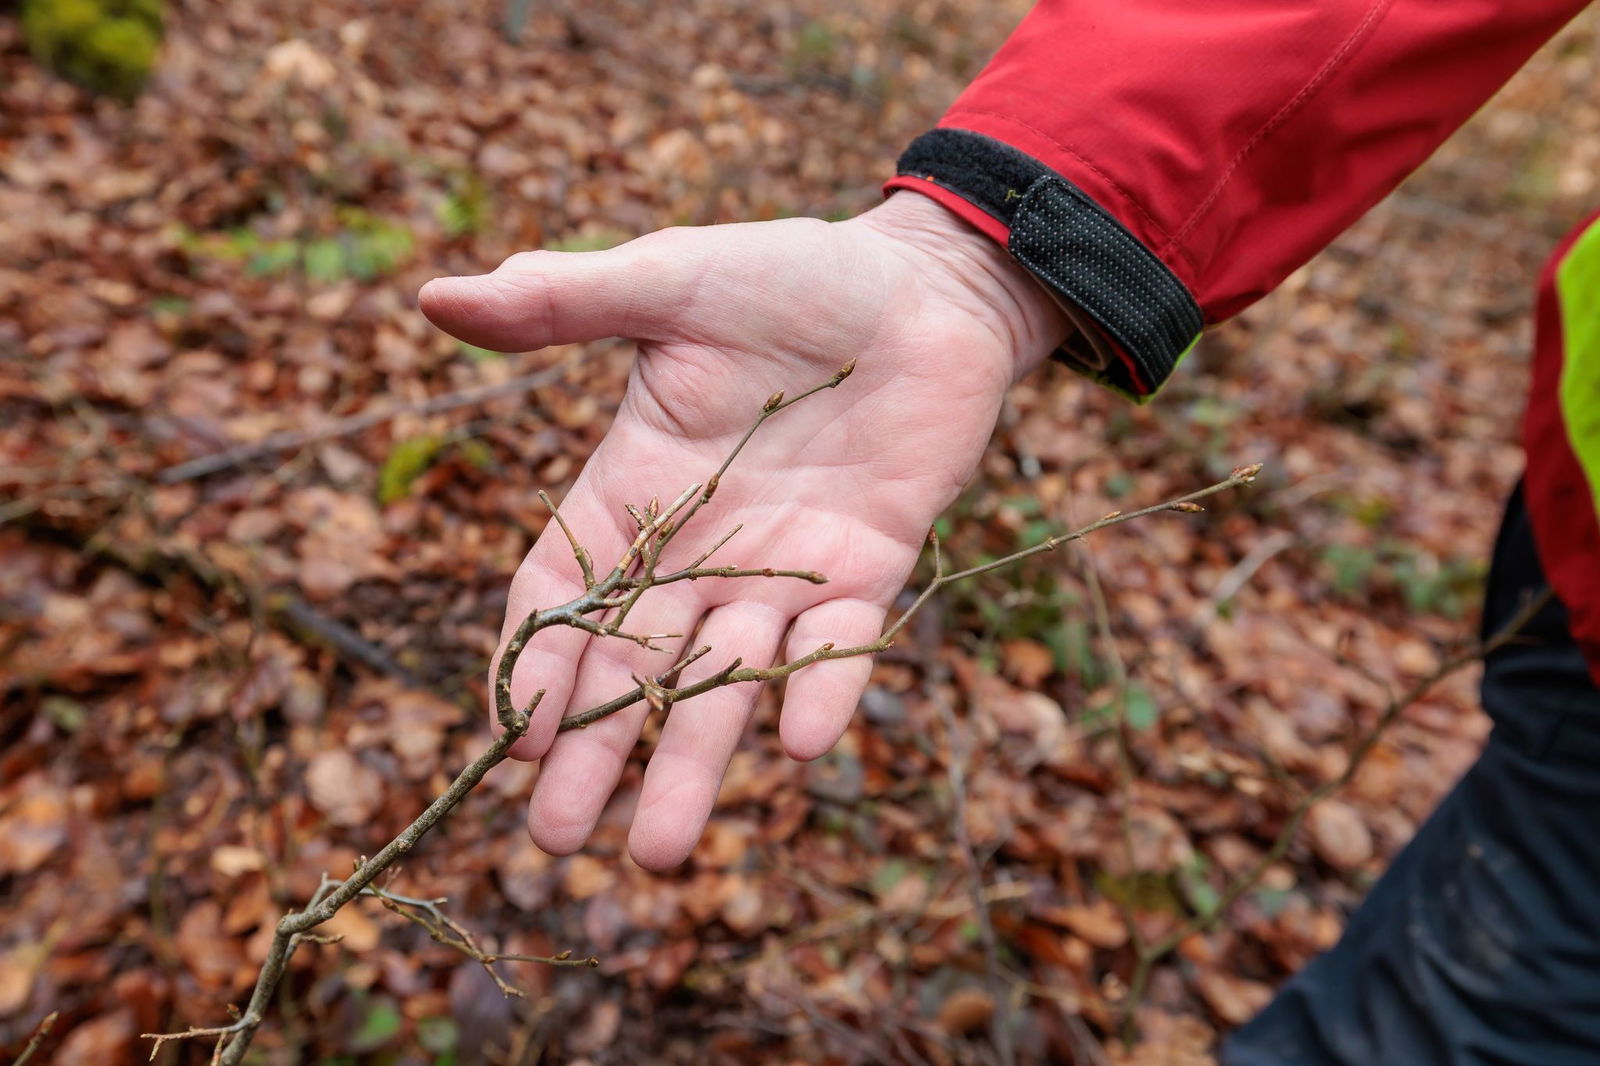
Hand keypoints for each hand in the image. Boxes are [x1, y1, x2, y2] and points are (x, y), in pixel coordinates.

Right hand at [420, 192, 1067, 868]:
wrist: (924, 284)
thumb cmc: (791, 276)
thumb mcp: (670, 282)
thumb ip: (564, 300)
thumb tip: (434, 297)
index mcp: (632, 487)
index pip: (562, 590)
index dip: (532, 662)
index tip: (508, 738)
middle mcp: (699, 547)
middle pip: (632, 665)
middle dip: (595, 751)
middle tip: (556, 841)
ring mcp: (784, 569)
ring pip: (727, 680)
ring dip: (696, 761)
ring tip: (661, 851)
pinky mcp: (868, 568)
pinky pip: (839, 645)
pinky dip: (820, 691)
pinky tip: (799, 745)